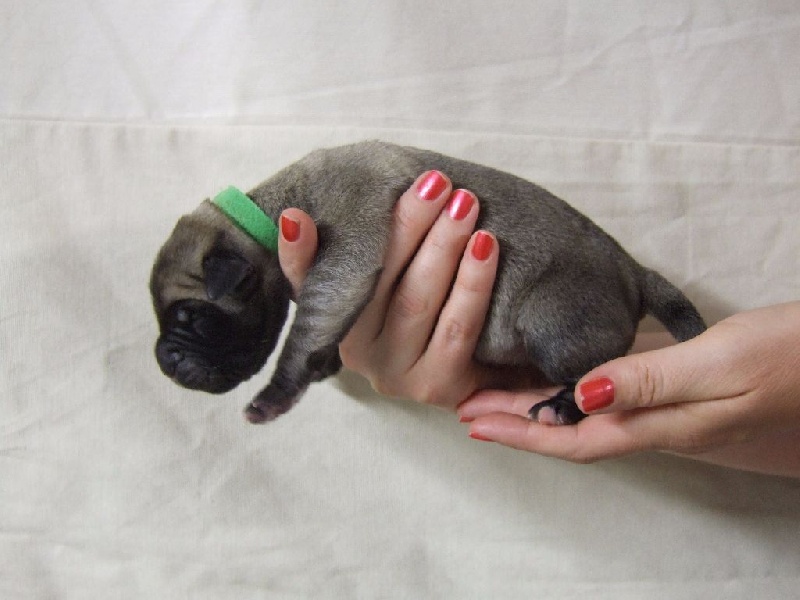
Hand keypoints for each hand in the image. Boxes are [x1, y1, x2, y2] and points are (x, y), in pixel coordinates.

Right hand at [278, 171, 537, 409]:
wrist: (486, 371)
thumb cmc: (433, 311)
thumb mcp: (392, 277)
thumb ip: (356, 250)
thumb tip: (295, 218)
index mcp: (336, 326)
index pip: (311, 285)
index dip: (300, 254)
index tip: (294, 216)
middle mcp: (357, 355)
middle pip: (377, 282)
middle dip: (407, 225)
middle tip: (435, 182)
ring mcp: (395, 375)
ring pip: (417, 301)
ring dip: (442, 247)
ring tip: (464, 203)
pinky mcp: (436, 386)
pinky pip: (456, 327)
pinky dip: (472, 282)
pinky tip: (486, 245)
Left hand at [458, 302, 799, 477]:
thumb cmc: (797, 364)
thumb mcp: (724, 365)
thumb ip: (653, 382)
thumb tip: (581, 395)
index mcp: (662, 423)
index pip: (574, 436)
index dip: (521, 433)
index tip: (473, 422)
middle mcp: (660, 423)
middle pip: (572, 430)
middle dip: (517, 423)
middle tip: (467, 406)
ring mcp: (674, 410)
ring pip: (589, 414)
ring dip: (541, 407)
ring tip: (499, 393)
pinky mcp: (686, 389)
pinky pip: (614, 394)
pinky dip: (578, 386)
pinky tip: (567, 375)